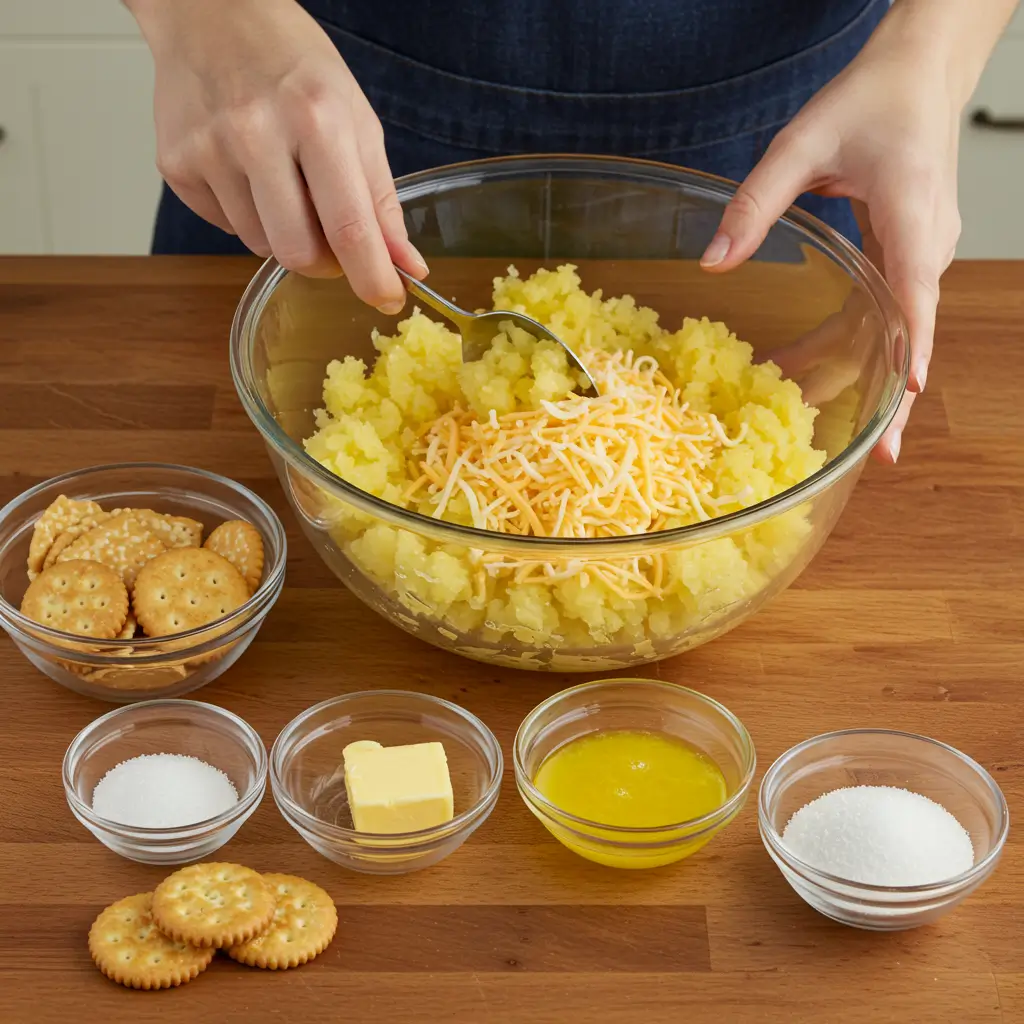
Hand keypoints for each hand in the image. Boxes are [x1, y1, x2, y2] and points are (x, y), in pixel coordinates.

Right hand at [127, 0, 423, 310]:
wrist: (211, 14)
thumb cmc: (294, 66)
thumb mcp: (356, 120)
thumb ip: (381, 201)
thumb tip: (406, 267)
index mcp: (315, 119)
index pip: (349, 228)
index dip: (372, 277)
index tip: (389, 300)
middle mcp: (256, 134)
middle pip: (298, 254)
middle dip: (324, 262)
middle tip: (331, 235)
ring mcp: (208, 151)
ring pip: (261, 247)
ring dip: (284, 233)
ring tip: (283, 181)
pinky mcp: (176, 165)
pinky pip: (226, 227)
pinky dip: (247, 214)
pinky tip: (247, 170)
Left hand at [701, 16, 962, 462]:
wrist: (921, 72)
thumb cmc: (872, 98)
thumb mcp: (802, 145)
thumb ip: (755, 203)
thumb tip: (713, 261)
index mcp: (914, 215)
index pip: (918, 293)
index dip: (915, 347)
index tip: (907, 394)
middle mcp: (928, 244)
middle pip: (913, 331)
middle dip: (890, 393)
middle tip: (872, 454)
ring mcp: (922, 252)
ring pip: (895, 328)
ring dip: (855, 372)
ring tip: (803, 415)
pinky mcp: (908, 253)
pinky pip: (881, 310)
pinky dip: (848, 343)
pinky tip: (801, 367)